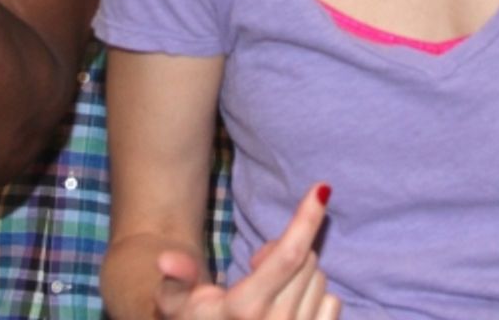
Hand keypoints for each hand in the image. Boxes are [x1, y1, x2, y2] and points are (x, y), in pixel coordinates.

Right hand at [154, 183, 338, 318]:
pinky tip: (287, 309)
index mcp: (244, 309)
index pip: (288, 257)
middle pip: (306, 260)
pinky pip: (332, 304)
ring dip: (299, 276)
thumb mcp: (173, 302)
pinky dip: (315, 297)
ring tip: (268, 293)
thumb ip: (176, 276)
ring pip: (319, 279)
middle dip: (285, 250)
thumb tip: (166, 259)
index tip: (322, 189)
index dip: (306, 220)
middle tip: (254, 267)